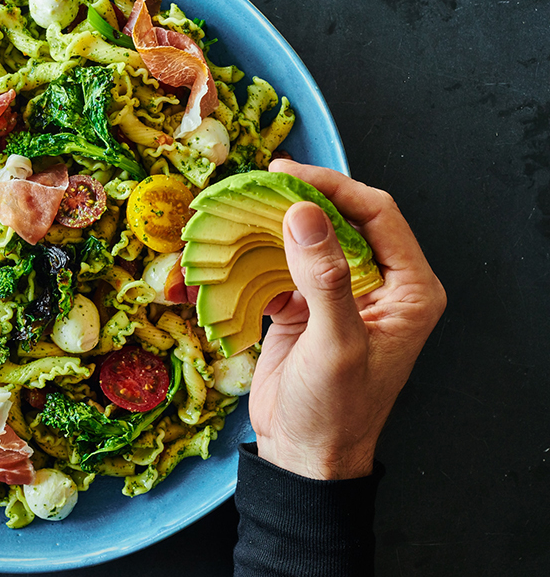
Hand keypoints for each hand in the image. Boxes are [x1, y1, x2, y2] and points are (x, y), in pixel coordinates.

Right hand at [248, 159, 445, 478]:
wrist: (302, 456)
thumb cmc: (335, 411)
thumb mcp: (336, 344)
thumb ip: (323, 277)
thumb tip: (302, 212)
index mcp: (408, 289)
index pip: (377, 214)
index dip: (333, 187)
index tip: (287, 173)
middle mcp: (378, 283)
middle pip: (337, 219)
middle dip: (295, 202)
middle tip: (253, 186)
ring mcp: (337, 292)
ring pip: (303, 239)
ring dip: (267, 227)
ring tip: (231, 213)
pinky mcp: (302, 306)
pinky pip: (277, 268)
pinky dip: (248, 260)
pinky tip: (222, 254)